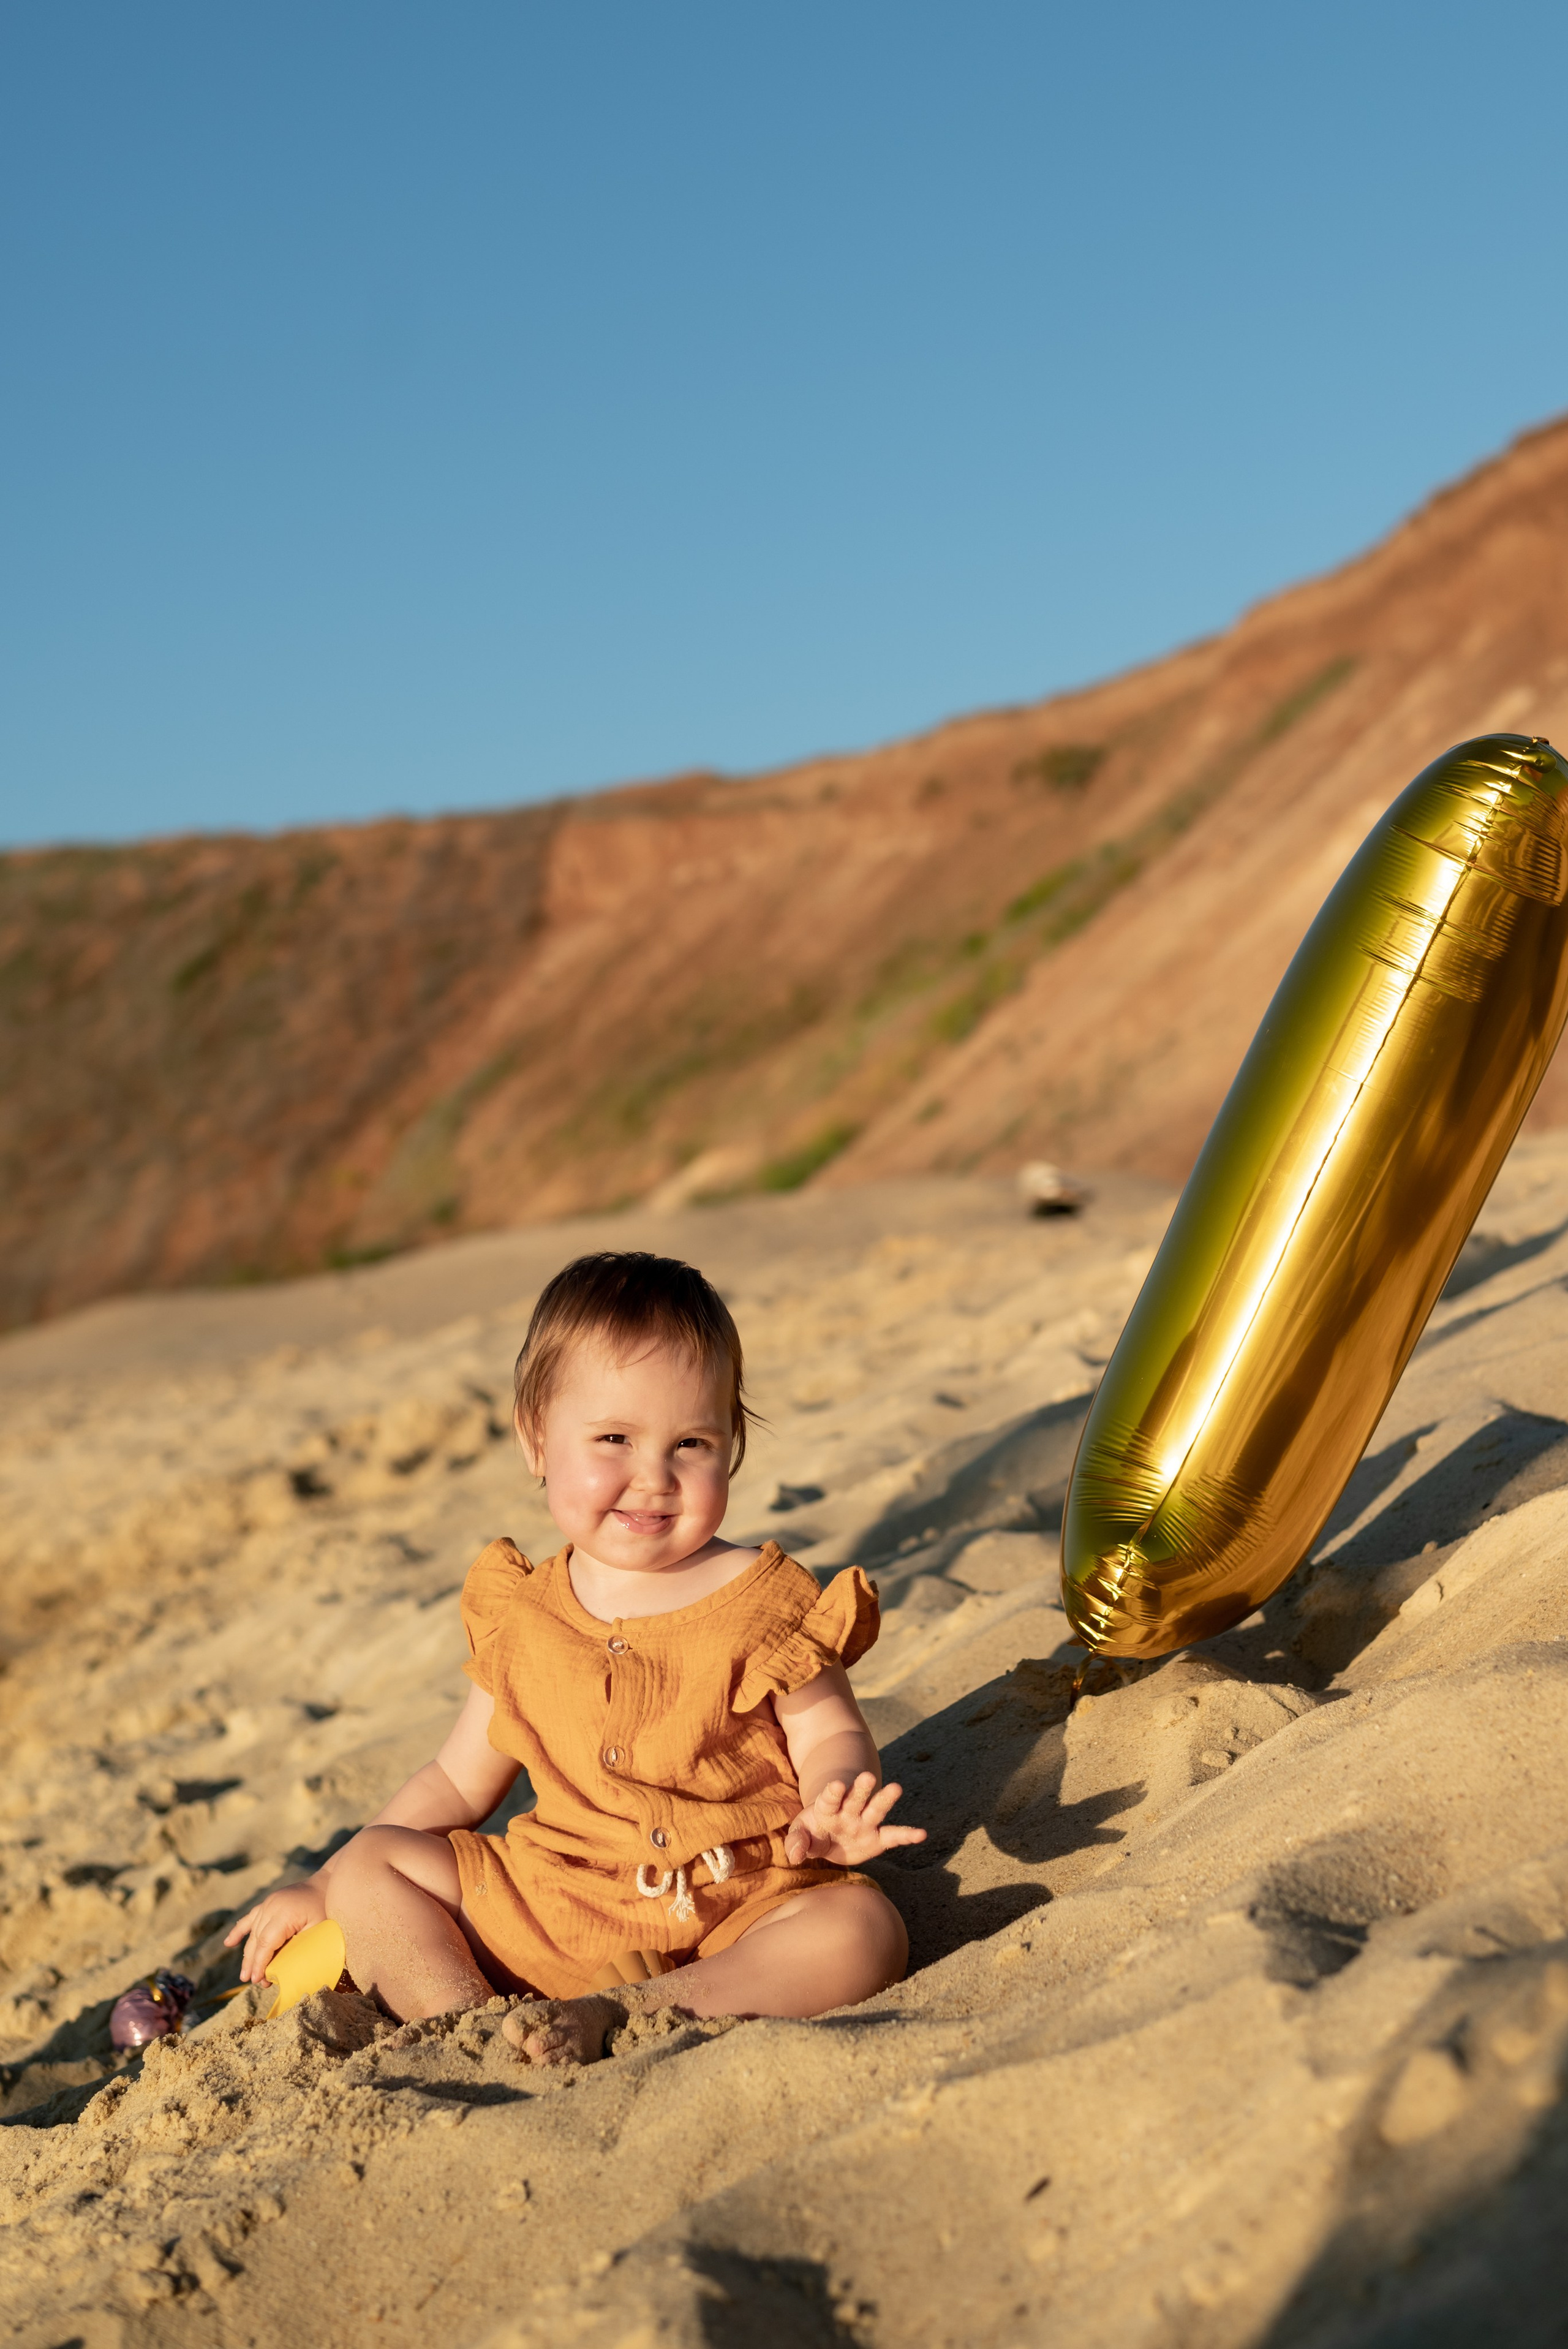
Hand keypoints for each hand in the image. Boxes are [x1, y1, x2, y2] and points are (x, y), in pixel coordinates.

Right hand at [223, 1879, 326, 1982]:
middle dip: (252, 1963)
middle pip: (257, 1940)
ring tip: (245, 1974)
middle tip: (250, 1981)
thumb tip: (285, 1973)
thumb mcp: (318, 1930)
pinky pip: (250, 1918)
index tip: (257, 1980)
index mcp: (285, 1914)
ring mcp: (269, 1903)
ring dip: (248, 1954)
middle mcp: (272, 1906)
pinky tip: (228, 1943)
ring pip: (253, 1932)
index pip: (266, 1943)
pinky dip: (239, 1930)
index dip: (260, 1963)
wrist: (328, 1883)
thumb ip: (300, 1948)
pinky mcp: (268, 1902)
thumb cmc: (327, 1909)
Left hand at [783, 1772, 926, 1867]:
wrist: (830, 1837)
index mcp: (827, 1808)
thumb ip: (797, 1842)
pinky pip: (893, 1836)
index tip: (838, 1784)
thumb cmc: (813, 1832)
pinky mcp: (877, 1838)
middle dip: (861, 1788)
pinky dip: (907, 1835)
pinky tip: (922, 1834)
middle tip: (868, 1776)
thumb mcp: (801, 1833)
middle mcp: (848, 1811)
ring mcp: (864, 1822)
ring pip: (876, 1809)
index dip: (833, 1791)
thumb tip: (795, 1857)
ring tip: (897, 1788)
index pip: (829, 1798)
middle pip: (855, 1797)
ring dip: (885, 1799)